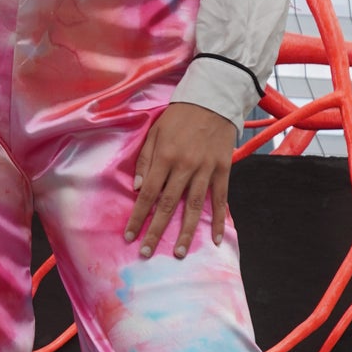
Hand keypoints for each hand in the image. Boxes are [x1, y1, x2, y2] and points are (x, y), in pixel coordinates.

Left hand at [125, 102, 237, 260]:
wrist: (213, 99)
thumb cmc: (179, 115)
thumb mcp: (155, 130)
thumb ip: (145, 159)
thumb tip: (139, 188)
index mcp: (165, 157)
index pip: (148, 193)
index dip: (138, 216)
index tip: (129, 236)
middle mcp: (184, 166)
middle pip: (168, 205)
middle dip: (156, 231)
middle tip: (147, 253)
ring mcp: (205, 170)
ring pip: (194, 206)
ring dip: (185, 232)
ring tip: (178, 253)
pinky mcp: (223, 170)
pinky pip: (220, 199)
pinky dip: (217, 220)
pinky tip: (213, 238)